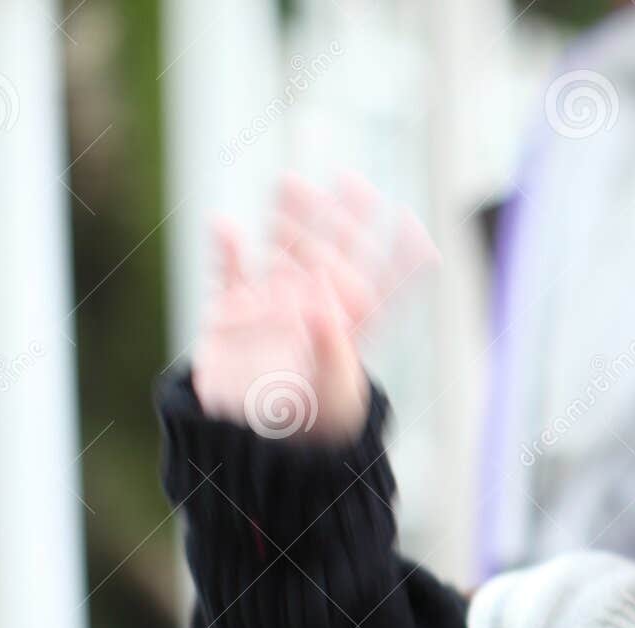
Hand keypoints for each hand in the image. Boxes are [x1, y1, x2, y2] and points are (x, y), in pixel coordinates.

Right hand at [191, 171, 437, 444]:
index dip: (399, 253)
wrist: (252, 440)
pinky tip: (223, 224)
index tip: (411, 221)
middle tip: (348, 180)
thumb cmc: (306, 419)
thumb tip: (322, 301)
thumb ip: (332, 349)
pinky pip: (228, 274)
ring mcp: (272, 302)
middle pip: (330, 251)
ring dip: (289, 218)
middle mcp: (313, 304)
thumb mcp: (330, 392)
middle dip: (338, 217)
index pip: (380, 282)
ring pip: (283, 250)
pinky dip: (226, 250)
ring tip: (291, 182)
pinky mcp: (231, 311)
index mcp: (349, 326)